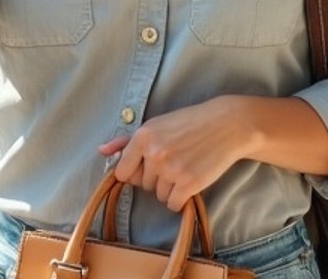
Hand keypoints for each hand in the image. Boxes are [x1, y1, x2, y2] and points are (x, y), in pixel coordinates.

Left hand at [98, 96, 252, 210]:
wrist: (226, 126)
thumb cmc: (189, 123)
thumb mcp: (156, 125)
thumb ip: (126, 141)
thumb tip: (102, 151)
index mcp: (142, 137)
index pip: (122, 172)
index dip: (134, 172)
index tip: (148, 166)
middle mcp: (154, 154)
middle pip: (143, 184)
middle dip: (155, 177)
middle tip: (174, 160)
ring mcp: (171, 170)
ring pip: (158, 195)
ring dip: (169, 188)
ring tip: (184, 168)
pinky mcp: (189, 184)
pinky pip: (173, 204)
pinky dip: (180, 199)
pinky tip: (189, 182)